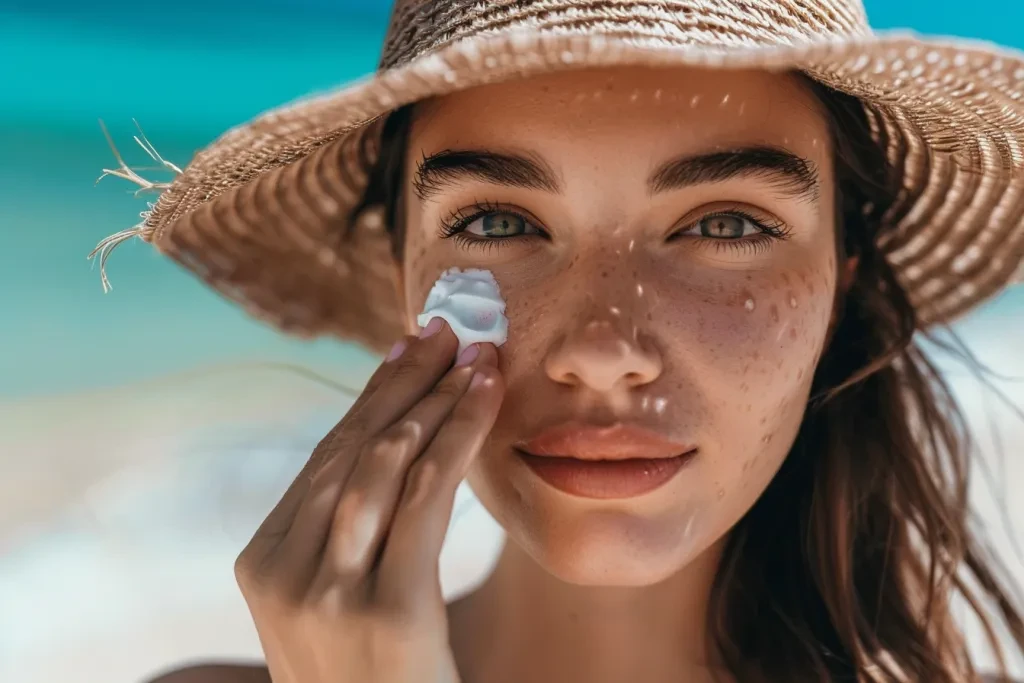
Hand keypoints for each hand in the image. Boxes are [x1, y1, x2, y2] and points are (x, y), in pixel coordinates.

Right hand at [234, 319, 502, 682]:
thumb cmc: (373, 679)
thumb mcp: (335, 604)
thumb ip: (343, 534)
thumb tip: (388, 442)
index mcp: (262, 564)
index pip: (325, 459)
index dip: (373, 397)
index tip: (409, 348)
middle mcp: (281, 573)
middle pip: (351, 450)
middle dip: (405, 383)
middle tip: (448, 329)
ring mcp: (325, 594)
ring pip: (384, 464)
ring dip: (435, 399)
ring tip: (477, 353)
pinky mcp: (383, 612)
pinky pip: (425, 501)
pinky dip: (456, 438)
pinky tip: (483, 398)